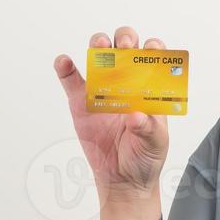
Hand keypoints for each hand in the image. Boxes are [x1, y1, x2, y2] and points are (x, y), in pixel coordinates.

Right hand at [54, 26, 170, 200]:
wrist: (122, 179)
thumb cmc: (145, 157)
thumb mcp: (155, 143)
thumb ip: (149, 128)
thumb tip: (136, 115)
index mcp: (149, 88)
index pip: (153, 58)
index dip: (153, 48)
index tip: (151, 50)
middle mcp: (127, 82)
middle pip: (125, 48)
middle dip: (126, 39)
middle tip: (125, 47)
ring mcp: (103, 90)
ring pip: (99, 57)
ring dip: (99, 45)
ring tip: (99, 47)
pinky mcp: (81, 102)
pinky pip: (71, 80)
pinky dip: (65, 68)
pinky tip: (64, 62)